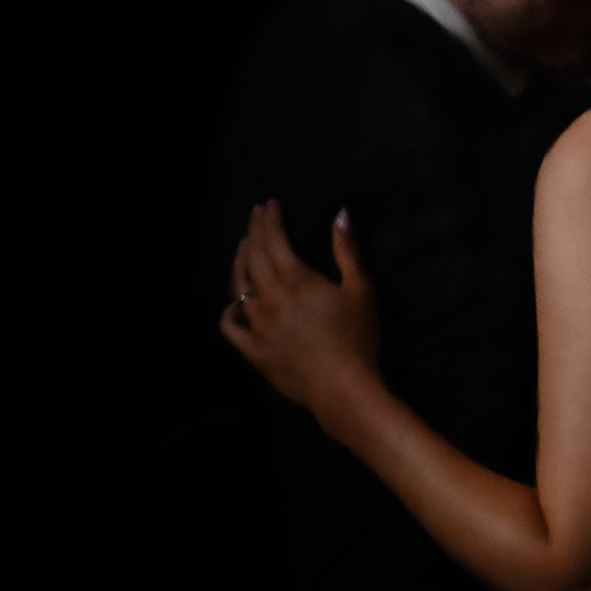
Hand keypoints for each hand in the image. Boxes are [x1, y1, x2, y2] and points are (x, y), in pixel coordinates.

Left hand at [221, 200, 384, 427]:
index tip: (270, 204)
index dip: (270, 219)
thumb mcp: (361, 289)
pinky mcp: (252, 349)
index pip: (274, 239)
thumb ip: (347, 251)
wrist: (342, 386)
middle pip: (253, 256)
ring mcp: (256, 324)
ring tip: (244, 249)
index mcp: (295, 278)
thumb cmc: (357, 337)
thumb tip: (340, 215)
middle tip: (255, 216)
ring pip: (237, 285)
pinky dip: (229, 310)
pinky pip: (230, 325)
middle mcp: (268, 296)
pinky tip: (235, 303)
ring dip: (239, 262)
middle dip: (254, 232)